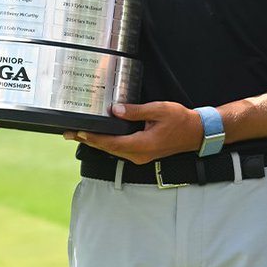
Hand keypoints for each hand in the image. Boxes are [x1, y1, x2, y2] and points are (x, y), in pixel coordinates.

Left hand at [64, 100, 203, 163]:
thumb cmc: (181, 121)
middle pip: (108, 149)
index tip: (78, 132)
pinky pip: (120, 150)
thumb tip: (116, 110)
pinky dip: (107, 144)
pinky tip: (100, 137)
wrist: (196, 133)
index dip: (93, 138)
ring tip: (79, 134)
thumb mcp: (159, 110)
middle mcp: (139, 154)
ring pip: (113, 151)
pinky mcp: (142, 154)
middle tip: (69, 133)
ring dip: (96, 143)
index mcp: (143, 144)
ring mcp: (141, 156)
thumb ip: (136, 111)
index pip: (112, 143)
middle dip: (88, 141)